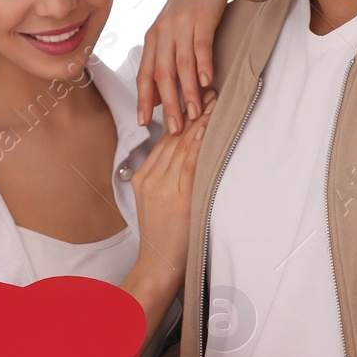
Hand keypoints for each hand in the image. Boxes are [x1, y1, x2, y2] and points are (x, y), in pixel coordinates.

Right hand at [130, 93, 215, 287]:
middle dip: (192, 113)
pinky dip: (196, 146)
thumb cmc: (163, 236)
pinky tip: (204, 129)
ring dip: (199, 123)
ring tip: (214, 103)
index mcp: (143, 177)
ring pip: (180, 148)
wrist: (158, 264)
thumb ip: (165, 178)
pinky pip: (188, 167)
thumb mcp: (155, 202)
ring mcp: (162, 189)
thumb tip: (184, 154)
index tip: (195, 100)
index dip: (181, 117)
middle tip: (209, 92)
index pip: (164, 140)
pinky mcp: (176, 200)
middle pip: (173, 139)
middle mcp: (150, 179)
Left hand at [138, 0, 235, 131]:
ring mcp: (182, 24)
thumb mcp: (170, 33)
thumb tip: (158, 97)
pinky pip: (201, 45)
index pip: (144, 74)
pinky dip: (203, 65)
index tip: (145, 123)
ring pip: (181, 63)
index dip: (144, 99)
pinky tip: (207, 82)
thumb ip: (163, 61)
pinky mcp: (202, 17)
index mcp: (153, 38)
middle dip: (168, 103)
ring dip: (188, 91)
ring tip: (195, 112)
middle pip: (162, 73)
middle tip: (175, 127)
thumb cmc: (189, 9)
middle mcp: (163, 32)